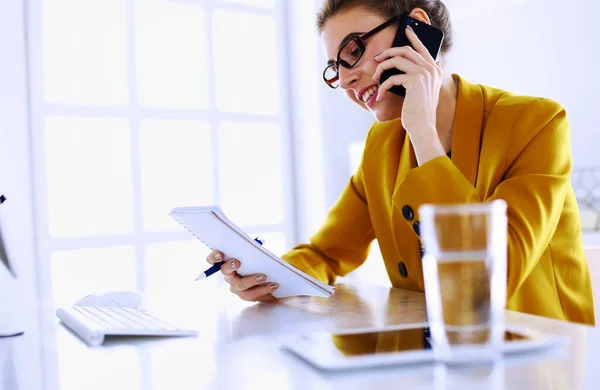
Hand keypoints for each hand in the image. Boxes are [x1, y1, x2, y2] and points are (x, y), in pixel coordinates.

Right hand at [207, 250, 278, 301]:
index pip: (213, 260)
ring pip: (241, 286)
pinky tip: (274, 285)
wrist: (266, 279)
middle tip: (237, 262)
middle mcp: (228, 277)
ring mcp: (236, 288)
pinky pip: (254, 295)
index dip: (214, 257)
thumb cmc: (255, 263)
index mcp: (226, 264)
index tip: (220, 254)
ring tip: (263, 276)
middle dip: (230, 266)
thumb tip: (258, 243)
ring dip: (252, 280)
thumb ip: (251, 249)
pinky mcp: (247, 296)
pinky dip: (265, 289)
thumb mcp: (252, 254)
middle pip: (225, 272)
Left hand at [372, 25, 441, 139]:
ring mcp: (424, 73)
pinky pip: (392, 77)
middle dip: (388, 52)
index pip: (423, 48)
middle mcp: (431, 68)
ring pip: (397, 59)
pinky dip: (382, 87)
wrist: (423, 125)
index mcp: (434, 70)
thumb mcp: (422, 92)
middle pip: (406, 50)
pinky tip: (379, 96)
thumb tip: (408, 68)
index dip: (413, 38)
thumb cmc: (418, 111)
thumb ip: (420, 78)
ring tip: (374, 78)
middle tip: (377, 58)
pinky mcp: (415, 80)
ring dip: (382, 68)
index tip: (405, 30)